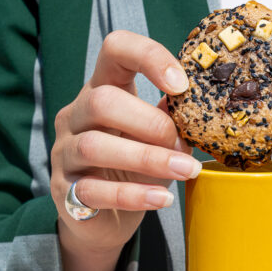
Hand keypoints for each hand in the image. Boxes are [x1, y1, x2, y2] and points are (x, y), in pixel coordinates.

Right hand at [50, 31, 197, 270]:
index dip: (149, 57)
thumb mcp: (156, 140)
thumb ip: (171, 120)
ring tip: (185, 172)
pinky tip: (163, 199)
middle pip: (101, 100)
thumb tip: (207, 111)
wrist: (103, 220)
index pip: (115, 49)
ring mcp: (65, 153)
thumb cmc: (133, 171)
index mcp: (102, 88)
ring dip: (148, 159)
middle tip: (182, 143)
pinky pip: (93, 190)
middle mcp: (76, 115)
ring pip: (95, 146)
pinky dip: (134, 195)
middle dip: (150, 122)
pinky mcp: (64, 191)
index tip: (182, 85)